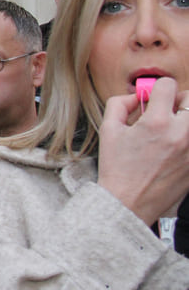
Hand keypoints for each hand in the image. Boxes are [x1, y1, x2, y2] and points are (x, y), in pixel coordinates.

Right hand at [97, 78, 188, 224]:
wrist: (128, 203)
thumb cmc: (117, 169)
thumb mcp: (108, 130)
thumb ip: (120, 104)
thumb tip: (137, 96)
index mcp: (157, 123)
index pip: (168, 85)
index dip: (156, 88)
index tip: (152, 97)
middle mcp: (181, 134)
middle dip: (178, 100)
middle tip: (166, 111)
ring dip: (184, 120)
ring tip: (171, 130)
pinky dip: (185, 140)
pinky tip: (172, 148)